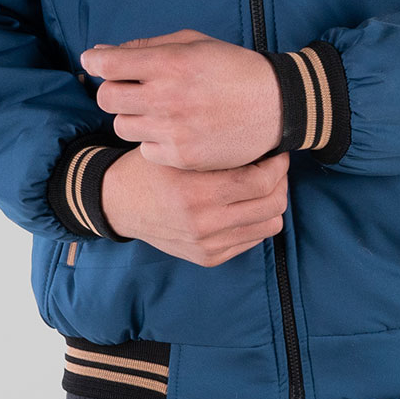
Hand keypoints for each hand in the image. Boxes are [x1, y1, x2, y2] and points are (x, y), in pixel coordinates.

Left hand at [80, 29, 282, 170]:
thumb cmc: (232, 68)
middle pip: (106, 98)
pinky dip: (152, 140)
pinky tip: (171, 130)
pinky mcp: (182, 155)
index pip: (108, 64)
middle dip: (111, 89)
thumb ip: (146, 47)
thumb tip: (100, 53)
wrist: (275, 105)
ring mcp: (174, 129)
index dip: (94, 61)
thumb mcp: (193, 43)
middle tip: (127, 88)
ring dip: (131, 116)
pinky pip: (144, 150)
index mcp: (170, 62)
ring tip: (153, 110)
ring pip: (121, 126)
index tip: (94, 62)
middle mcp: (168, 96)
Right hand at [101, 146, 289, 266]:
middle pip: (272, 205)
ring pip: (269, 226)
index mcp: (196, 192)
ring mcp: (207, 245)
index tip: (276, 152)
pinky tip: (243, 203)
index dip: (277, 165)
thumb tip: (261, 141)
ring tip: (261, 186)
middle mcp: (203, 223)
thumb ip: (215, 149)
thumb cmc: (149, 168)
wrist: (119, 203)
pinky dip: (255, 220)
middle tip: (273, 167)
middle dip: (280, 182)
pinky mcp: (208, 257)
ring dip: (271, 203)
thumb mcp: (176, 150)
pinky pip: (252, 240)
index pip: (260, 183)